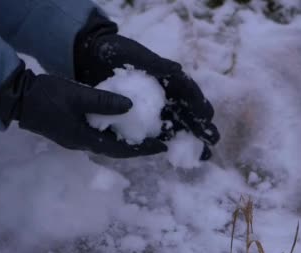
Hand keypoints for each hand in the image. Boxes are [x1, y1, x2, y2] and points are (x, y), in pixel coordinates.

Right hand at [0, 62, 166, 157]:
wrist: (18, 98)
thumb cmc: (47, 96)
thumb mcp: (78, 95)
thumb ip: (103, 101)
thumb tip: (131, 107)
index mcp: (84, 139)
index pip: (120, 149)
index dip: (142, 149)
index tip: (162, 147)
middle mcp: (82, 144)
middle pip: (115, 149)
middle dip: (137, 146)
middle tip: (157, 140)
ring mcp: (75, 139)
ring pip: (106, 143)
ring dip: (124, 139)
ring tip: (143, 132)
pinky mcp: (70, 131)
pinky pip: (98, 135)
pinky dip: (112, 131)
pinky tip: (120, 122)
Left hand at [74, 10, 219, 159]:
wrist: (88, 56)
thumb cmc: (113, 51)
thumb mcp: (132, 53)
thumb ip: (153, 62)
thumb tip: (177, 70)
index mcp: (168, 77)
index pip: (189, 92)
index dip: (199, 104)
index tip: (207, 117)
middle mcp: (165, 93)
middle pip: (188, 112)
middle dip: (201, 127)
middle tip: (212, 140)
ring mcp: (153, 107)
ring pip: (176, 125)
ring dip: (190, 139)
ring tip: (203, 154)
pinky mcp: (139, 118)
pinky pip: (157, 131)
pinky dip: (168, 142)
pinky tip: (176, 153)